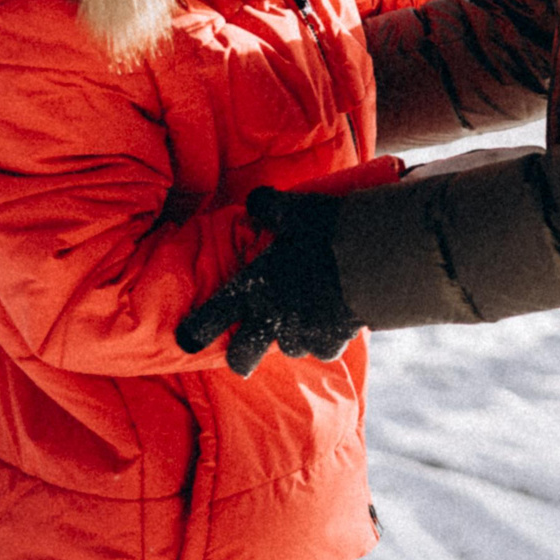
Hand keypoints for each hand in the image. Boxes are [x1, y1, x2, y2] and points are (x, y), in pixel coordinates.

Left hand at [177, 188, 360, 376]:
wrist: (372, 257)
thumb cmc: (325, 231)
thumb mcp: (291, 209)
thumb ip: (266, 205)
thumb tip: (256, 200)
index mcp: (250, 289)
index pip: (207, 321)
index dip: (193, 334)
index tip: (187, 339)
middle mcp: (270, 319)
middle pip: (242, 358)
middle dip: (241, 357)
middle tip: (245, 352)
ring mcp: (301, 335)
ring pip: (288, 348)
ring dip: (292, 338)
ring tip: (304, 319)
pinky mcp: (333, 341)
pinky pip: (323, 349)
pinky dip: (326, 339)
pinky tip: (335, 322)